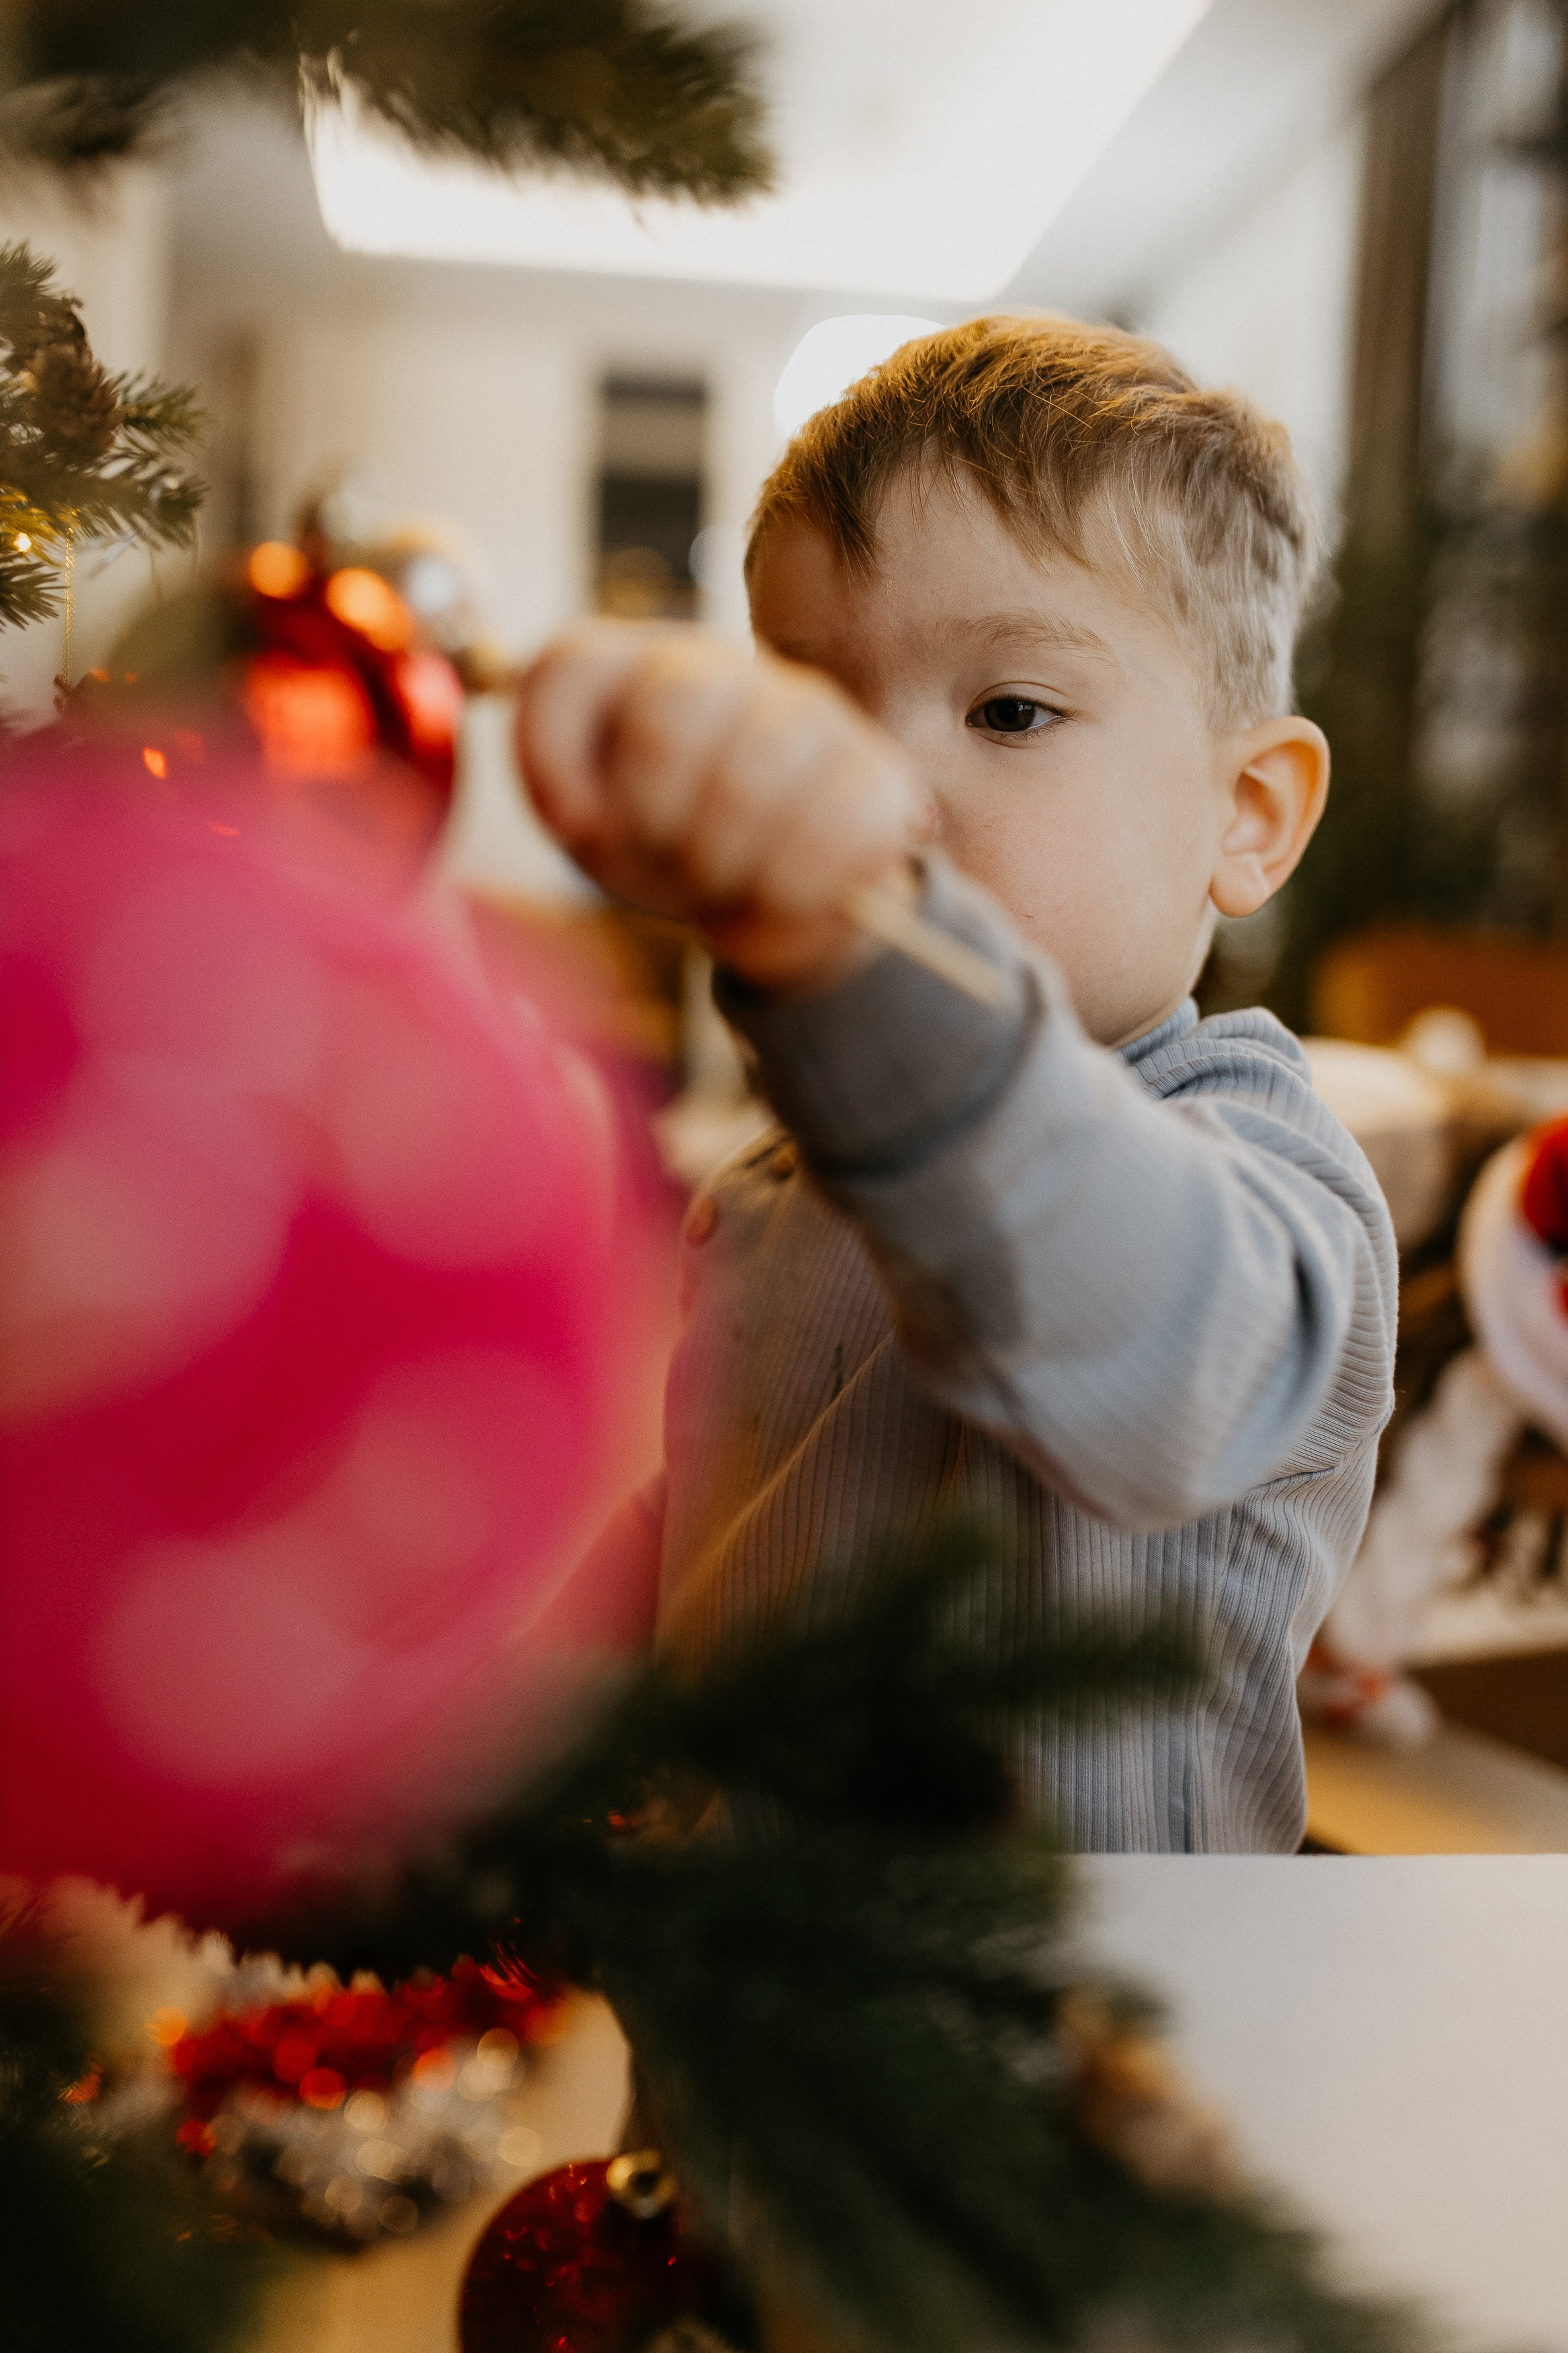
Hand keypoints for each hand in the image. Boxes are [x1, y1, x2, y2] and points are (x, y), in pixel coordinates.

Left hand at [513, 620, 920, 992]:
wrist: (785, 897)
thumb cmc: (676, 852)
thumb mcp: (602, 835)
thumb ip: (570, 801)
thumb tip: (585, 818)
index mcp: (640, 669)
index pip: (571, 666)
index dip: (551, 757)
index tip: (575, 829)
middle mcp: (725, 671)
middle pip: (668, 713)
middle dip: (653, 814)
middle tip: (669, 859)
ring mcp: (809, 712)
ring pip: (748, 778)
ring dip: (724, 859)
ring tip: (728, 880)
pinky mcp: (877, 775)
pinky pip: (835, 829)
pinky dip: (795, 882)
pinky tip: (787, 894)